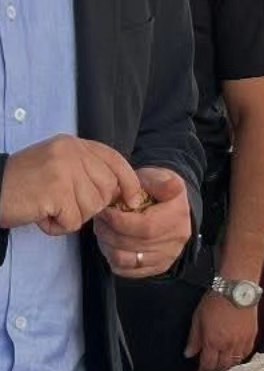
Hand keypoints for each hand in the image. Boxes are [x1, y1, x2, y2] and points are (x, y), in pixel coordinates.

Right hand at [0, 136, 143, 235]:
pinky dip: (58, 226)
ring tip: (48, 208)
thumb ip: (87, 171)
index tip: (133, 200)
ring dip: (72, 216)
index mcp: (74, 144)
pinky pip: (74, 221)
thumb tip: (124, 191)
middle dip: (91, 205)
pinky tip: (41, 216)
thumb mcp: (58, 166)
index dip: (129, 182)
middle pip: (107, 188)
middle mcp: (72, 152)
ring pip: (92, 207)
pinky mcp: (55, 191)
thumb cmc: (23, 184)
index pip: (115, 160)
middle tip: (63, 204)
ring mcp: (64, 170)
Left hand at [93, 167, 191, 278]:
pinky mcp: (157, 267)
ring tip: (104, 231)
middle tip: (99, 220)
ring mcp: (168, 255)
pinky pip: (127, 270)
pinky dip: (113, 258)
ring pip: (126, 259)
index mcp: (177, 216)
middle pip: (133, 244)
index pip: (145, 227)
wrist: (169, 206)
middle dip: (108, 232)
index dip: (118, 221)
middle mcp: (176, 239)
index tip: (105, 211)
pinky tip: (111, 243)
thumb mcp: (158, 177)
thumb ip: (159, 182)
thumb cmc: (157, 190)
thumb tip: (169, 186)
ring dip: (107, 245)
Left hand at [185, 292, 257, 370]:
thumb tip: (189, 353)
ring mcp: (242, 341)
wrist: (237, 289)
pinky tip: (235, 358)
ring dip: (227, 368)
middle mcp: (229, 345)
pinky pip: (246, 353)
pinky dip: (240, 359)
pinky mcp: (252, 335)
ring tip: (222, 369)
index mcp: (213, 342)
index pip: (207, 365)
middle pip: (222, 367)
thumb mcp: (198, 318)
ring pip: (235, 363)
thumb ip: (194, 339)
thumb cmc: (217, 299)